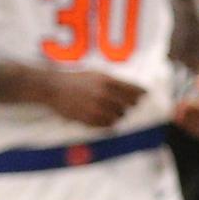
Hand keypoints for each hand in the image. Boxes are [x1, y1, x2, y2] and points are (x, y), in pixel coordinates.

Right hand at [32, 65, 147, 128]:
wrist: (54, 88)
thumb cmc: (77, 80)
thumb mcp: (97, 74)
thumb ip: (114, 82)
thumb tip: (134, 90)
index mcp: (108, 81)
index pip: (134, 91)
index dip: (141, 94)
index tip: (144, 96)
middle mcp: (104, 95)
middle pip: (128, 105)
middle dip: (128, 105)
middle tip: (126, 104)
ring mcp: (96, 108)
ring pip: (119, 116)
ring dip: (118, 114)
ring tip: (111, 110)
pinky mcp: (88, 119)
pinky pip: (107, 125)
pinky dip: (108, 122)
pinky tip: (104, 117)